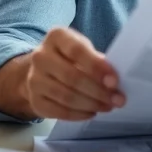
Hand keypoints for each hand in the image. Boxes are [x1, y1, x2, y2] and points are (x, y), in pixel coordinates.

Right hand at [0, 27, 125, 120]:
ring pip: (66, 96)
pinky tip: (92, 112)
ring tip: (107, 106)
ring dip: (91, 104)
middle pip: (72, 77)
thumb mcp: (84, 49)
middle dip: (98, 91)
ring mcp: (33, 79)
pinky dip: (78, 114)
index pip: (77, 51)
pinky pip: (58, 111)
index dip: (97, 67)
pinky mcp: (34, 100)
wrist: (42, 70)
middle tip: (117, 99)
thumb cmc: (71, 57)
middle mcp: (40, 56)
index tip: (114, 81)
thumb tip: (114, 82)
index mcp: (56, 37)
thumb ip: (98, 61)